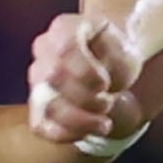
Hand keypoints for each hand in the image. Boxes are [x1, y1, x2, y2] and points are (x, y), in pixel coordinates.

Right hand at [26, 12, 143, 144]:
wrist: (107, 60)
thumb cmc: (115, 51)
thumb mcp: (125, 47)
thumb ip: (115, 59)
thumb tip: (101, 85)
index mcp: (63, 28)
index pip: (65, 48)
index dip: (85, 71)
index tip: (105, 83)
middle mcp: (43, 51)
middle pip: (52, 76)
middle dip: (85, 96)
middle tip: (107, 100)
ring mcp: (37, 78)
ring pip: (46, 105)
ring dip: (80, 119)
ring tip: (104, 122)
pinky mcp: (38, 104)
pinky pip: (41, 125)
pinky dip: (67, 134)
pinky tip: (91, 131)